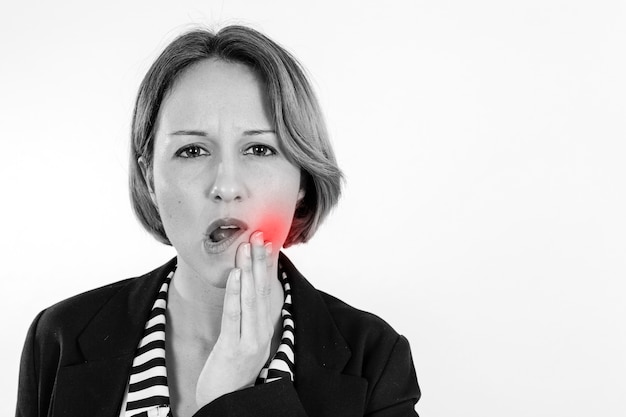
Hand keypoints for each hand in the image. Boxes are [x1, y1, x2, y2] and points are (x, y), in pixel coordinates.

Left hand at [195, 231, 274, 405]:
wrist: (224, 404)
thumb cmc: (230, 373)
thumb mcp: (243, 344)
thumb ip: (245, 321)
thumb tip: (242, 295)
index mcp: (264, 330)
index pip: (267, 293)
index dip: (267, 268)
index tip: (267, 244)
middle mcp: (262, 334)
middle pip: (262, 291)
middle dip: (261, 262)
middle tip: (259, 235)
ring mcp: (250, 341)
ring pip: (251, 299)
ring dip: (249, 270)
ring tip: (248, 247)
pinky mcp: (233, 348)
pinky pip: (235, 316)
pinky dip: (236, 293)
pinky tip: (236, 275)